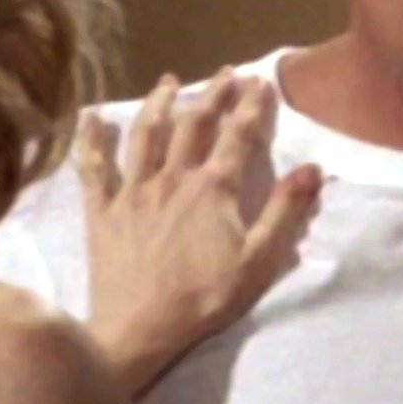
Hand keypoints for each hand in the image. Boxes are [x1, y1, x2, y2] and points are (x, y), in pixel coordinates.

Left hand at [79, 68, 321, 402]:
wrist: (139, 330)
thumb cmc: (205, 299)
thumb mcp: (259, 261)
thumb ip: (285, 211)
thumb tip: (312, 168)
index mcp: (213, 188)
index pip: (238, 136)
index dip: (252, 106)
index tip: (261, 82)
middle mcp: (172, 178)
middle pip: (194, 125)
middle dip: (213, 94)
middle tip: (225, 73)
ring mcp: (133, 191)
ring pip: (146, 134)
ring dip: (159, 103)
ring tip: (169, 81)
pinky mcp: (103, 211)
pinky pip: (94, 167)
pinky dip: (92, 139)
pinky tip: (90, 117)